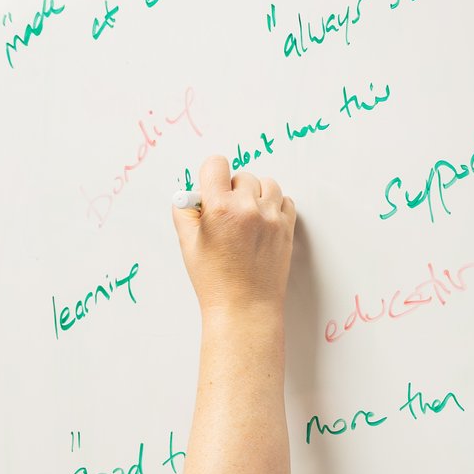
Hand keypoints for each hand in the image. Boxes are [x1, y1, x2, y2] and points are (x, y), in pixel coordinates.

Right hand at [171, 154, 295, 321]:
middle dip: (232, 190)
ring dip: (256, 194)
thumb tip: (191, 193)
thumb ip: (186, 212)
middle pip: (242, 175)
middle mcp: (248, 208)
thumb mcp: (188, 244)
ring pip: (267, 184)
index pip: (216, 164)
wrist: (245, 308)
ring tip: (247, 217)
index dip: (211, 174)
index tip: (211, 187)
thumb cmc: (214, 281)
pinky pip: (285, 200)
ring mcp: (271, 218)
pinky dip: (275, 206)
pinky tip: (262, 222)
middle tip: (226, 214)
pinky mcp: (287, 228)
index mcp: (220, 208)